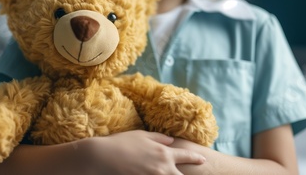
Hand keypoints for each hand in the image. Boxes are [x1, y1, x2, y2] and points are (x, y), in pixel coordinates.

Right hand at [90, 130, 205, 174]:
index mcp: (163, 153)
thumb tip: (171, 141)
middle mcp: (163, 168)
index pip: (186, 156)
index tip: (203, 160)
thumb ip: (159, 138)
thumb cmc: (121, 143)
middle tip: (192, 174)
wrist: (102, 157)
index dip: (196, 159)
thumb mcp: (141, 135)